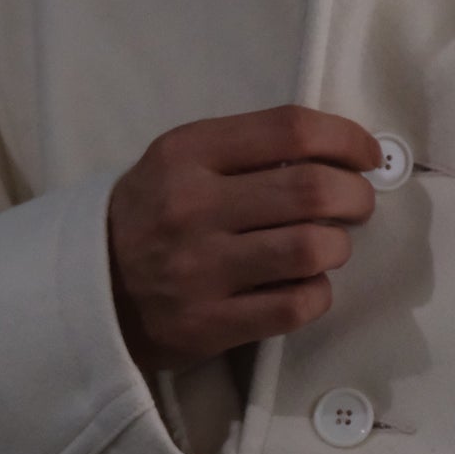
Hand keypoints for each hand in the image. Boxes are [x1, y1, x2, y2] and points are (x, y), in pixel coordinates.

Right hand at [105, 103, 384, 372]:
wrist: (88, 292)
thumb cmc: (152, 218)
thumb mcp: (179, 163)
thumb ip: (247, 152)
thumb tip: (338, 154)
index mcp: (187, 153)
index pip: (290, 129)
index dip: (346, 139)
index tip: (366, 155)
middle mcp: (192, 206)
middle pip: (312, 190)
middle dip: (355, 196)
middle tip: (356, 205)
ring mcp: (200, 269)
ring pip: (311, 249)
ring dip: (337, 247)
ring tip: (328, 246)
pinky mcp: (210, 323)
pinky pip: (296, 305)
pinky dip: (317, 293)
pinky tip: (306, 285)